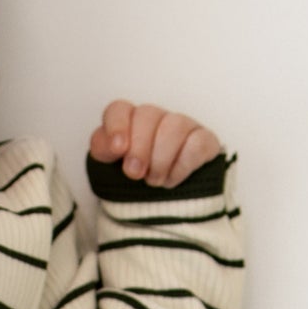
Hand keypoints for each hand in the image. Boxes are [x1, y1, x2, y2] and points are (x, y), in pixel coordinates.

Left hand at [88, 100, 221, 186]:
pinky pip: (197, 144)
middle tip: (135, 174)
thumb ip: (103, 149)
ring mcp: (182, 125)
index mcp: (128, 120)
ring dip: (160, 160)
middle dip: (140, 149)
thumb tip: (114, 145)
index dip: (117, 126)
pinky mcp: (204, 140)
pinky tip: (172, 179)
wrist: (161, 200)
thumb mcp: (108, 165)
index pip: (119, 109)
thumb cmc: (134, 176)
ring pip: (174, 127)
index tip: (118, 150)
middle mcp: (155, 118)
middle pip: (147, 115)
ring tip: (154, 180)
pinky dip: (181, 166)